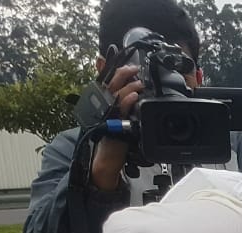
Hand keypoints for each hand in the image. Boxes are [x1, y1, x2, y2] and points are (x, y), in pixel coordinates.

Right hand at [90, 65, 142, 189]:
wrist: (106, 160)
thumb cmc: (114, 140)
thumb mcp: (120, 120)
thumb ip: (124, 106)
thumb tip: (134, 94)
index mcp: (103, 103)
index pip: (108, 81)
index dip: (116, 70)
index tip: (129, 64)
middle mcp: (102, 106)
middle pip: (110, 83)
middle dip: (122, 72)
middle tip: (135, 68)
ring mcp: (106, 114)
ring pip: (114, 94)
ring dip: (128, 86)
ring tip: (139, 83)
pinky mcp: (112, 124)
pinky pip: (119, 110)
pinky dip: (126, 101)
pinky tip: (135, 96)